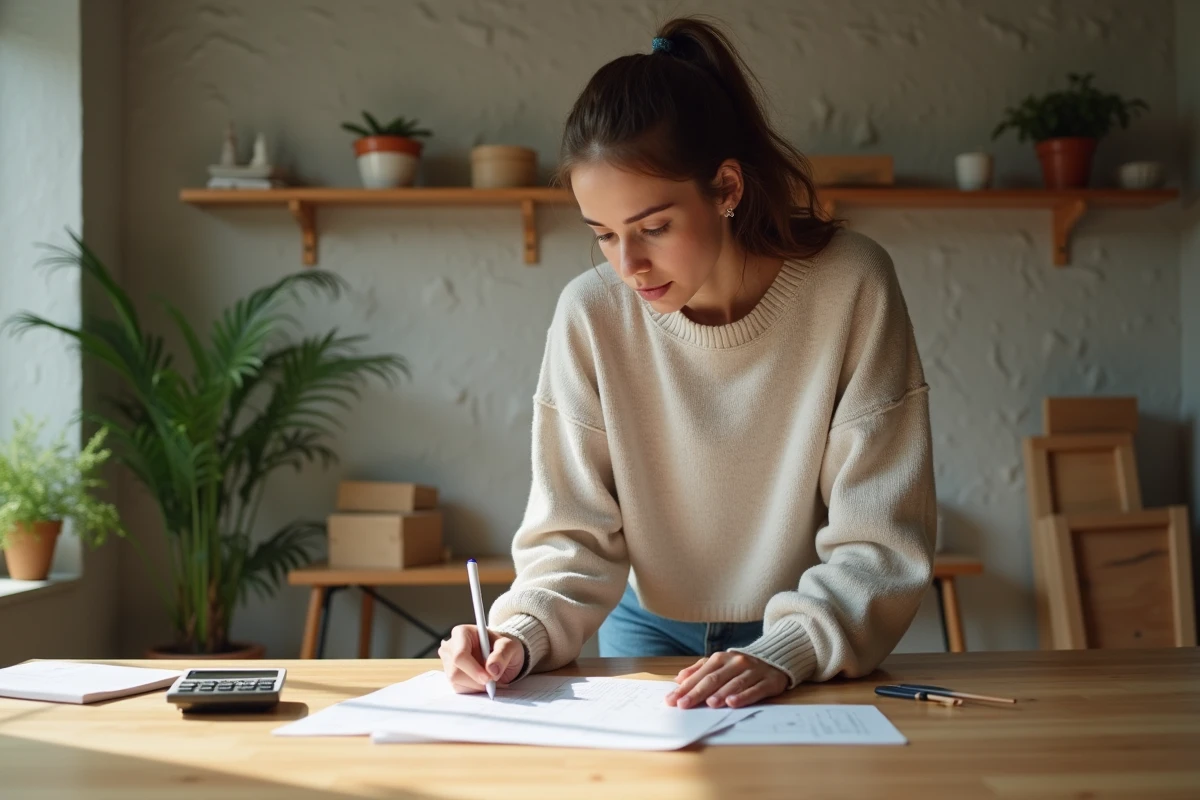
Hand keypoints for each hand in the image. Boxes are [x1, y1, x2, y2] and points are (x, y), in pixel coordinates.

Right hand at [438, 624, 524, 693]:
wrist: (502, 656)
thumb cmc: (503, 647)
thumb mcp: (510, 646)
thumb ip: (502, 655)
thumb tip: (492, 669)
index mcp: (461, 633)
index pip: (460, 655)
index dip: (473, 669)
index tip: (489, 678)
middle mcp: (450, 647)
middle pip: (455, 672)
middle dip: (476, 680)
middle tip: (493, 679)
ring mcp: (448, 663)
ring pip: (456, 683)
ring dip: (476, 685)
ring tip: (489, 676)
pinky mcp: (450, 677)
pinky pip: (459, 689)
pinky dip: (474, 689)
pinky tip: (482, 680)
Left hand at [665, 651, 788, 708]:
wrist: (775, 659)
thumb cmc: (741, 666)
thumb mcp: (719, 664)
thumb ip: (698, 670)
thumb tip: (679, 678)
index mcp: (721, 659)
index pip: (700, 674)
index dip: (685, 688)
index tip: (672, 700)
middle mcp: (736, 663)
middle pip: (714, 679)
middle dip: (697, 693)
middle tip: (683, 705)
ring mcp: (753, 671)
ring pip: (734, 683)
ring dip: (720, 694)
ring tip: (708, 704)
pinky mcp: (768, 681)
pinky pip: (755, 690)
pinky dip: (743, 696)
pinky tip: (732, 702)